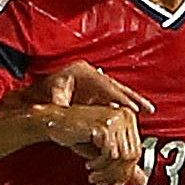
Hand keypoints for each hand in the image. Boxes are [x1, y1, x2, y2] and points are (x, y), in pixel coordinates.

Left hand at [9, 60, 155, 116]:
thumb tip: (61, 109)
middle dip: (132, 98)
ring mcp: (95, 83)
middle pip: (117, 86)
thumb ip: (58, 102)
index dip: (119, 98)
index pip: (106, 86)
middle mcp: (92, 75)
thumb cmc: (43, 93)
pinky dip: (125, 104)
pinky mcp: (96, 92)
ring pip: (119, 91)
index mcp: (83, 72)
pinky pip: (115, 97)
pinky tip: (136, 111)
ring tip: (147, 110)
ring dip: (133, 101)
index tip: (130, 108)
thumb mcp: (51, 95)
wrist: (37, 95)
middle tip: (146, 109)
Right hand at [35, 101, 144, 184]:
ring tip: (94, 177)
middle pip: (131, 156)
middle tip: (103, 183)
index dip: (126, 173)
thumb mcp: (103, 153)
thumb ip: (123, 165)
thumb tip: (142, 182)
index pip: (137, 152)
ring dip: (106, 173)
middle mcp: (126, 116)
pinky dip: (99, 164)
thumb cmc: (78, 134)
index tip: (117, 184)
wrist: (55, 122)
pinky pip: (109, 153)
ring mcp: (115, 119)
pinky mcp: (103, 125)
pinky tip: (89, 166)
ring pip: (121, 157)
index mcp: (129, 118)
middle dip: (116, 175)